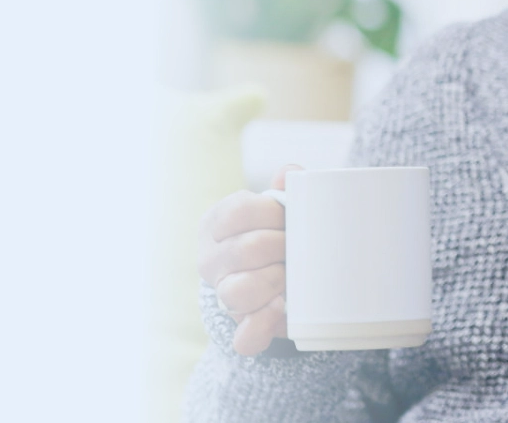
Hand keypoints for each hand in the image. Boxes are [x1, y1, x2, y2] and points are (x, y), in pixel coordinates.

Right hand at [197, 164, 299, 355]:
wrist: (274, 283)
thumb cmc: (274, 235)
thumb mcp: (275, 211)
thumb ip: (283, 191)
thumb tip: (290, 171)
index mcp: (215, 223)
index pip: (238, 212)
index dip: (272, 214)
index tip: (289, 218)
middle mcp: (210, 260)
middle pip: (247, 249)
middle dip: (282, 246)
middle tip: (296, 247)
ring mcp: (221, 296)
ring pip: (240, 291)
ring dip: (275, 282)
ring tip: (290, 276)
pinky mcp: (239, 329)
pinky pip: (245, 336)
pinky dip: (263, 326)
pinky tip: (280, 310)